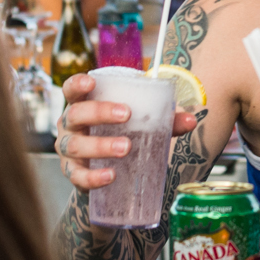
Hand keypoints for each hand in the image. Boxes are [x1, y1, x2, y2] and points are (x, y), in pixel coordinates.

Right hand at [55, 73, 197, 190]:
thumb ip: (163, 120)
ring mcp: (68, 150)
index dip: (77, 84)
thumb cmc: (120, 135)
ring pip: (76, 145)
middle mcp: (70, 126)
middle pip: (76, 114)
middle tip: (126, 115)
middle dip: (99, 112)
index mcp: (83, 105)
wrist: (108, 172)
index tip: (91, 82)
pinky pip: (78, 176)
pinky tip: (109, 176)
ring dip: (100, 145)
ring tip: (125, 147)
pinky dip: (93, 177)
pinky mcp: (73, 174)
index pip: (71, 90)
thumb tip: (191, 120)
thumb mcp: (138, 123)